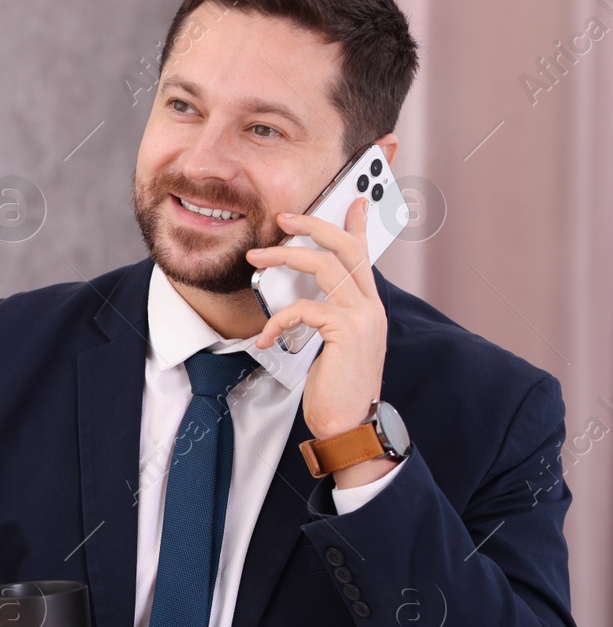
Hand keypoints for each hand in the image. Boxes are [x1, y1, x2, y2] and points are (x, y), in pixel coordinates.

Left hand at [247, 196, 387, 449]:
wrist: (350, 425)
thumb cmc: (337, 389)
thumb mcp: (334, 346)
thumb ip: (327, 318)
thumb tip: (305, 304)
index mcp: (368, 307)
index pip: (364, 256)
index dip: (358, 226)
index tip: (354, 201)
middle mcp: (370, 307)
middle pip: (344, 249)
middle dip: (313, 226)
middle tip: (283, 218)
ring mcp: (362, 317)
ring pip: (324, 267)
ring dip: (285, 258)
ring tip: (256, 259)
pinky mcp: (346, 331)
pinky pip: (304, 308)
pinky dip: (278, 319)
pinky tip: (264, 338)